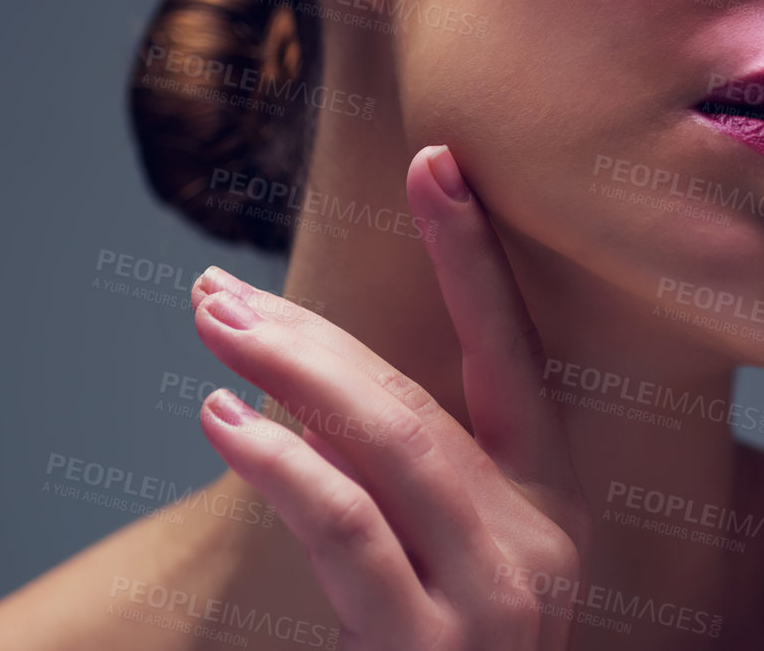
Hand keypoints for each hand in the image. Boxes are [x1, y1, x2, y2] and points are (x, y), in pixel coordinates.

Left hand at [189, 145, 591, 649]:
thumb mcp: (470, 567)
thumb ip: (435, 483)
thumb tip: (324, 385)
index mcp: (554, 504)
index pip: (515, 353)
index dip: (474, 253)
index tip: (434, 161)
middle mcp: (542, 538)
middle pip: (422, 397)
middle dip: (316, 330)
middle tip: (219, 289)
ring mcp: (497, 597)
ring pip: (389, 444)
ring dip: (289, 372)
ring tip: (209, 327)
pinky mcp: (436, 650)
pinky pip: (350, 530)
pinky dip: (282, 464)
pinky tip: (224, 421)